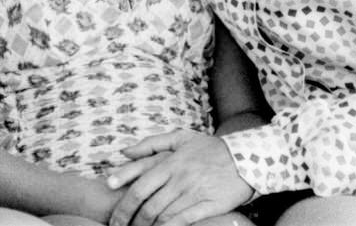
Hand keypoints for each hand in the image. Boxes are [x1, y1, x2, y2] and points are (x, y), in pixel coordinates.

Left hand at [105, 131, 253, 225]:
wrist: (247, 159)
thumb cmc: (210, 149)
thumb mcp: (181, 138)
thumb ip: (151, 144)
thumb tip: (125, 152)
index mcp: (171, 161)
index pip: (140, 178)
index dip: (122, 191)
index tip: (109, 201)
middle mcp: (179, 177)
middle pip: (146, 202)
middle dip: (127, 216)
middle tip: (117, 225)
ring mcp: (193, 192)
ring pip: (161, 214)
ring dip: (145, 225)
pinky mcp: (207, 205)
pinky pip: (182, 221)